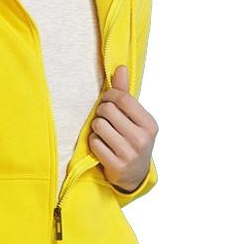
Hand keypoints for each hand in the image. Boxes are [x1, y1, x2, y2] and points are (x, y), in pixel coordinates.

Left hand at [89, 64, 158, 190]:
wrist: (135, 175)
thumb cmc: (132, 140)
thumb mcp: (134, 118)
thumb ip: (125, 93)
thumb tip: (120, 67)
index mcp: (150, 124)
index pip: (123, 99)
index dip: (109, 96)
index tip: (106, 100)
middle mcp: (142, 139)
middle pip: (107, 110)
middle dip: (101, 113)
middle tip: (106, 120)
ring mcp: (130, 154)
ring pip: (98, 125)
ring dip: (96, 128)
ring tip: (104, 134)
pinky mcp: (116, 166)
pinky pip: (94, 142)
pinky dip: (94, 142)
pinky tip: (102, 146)